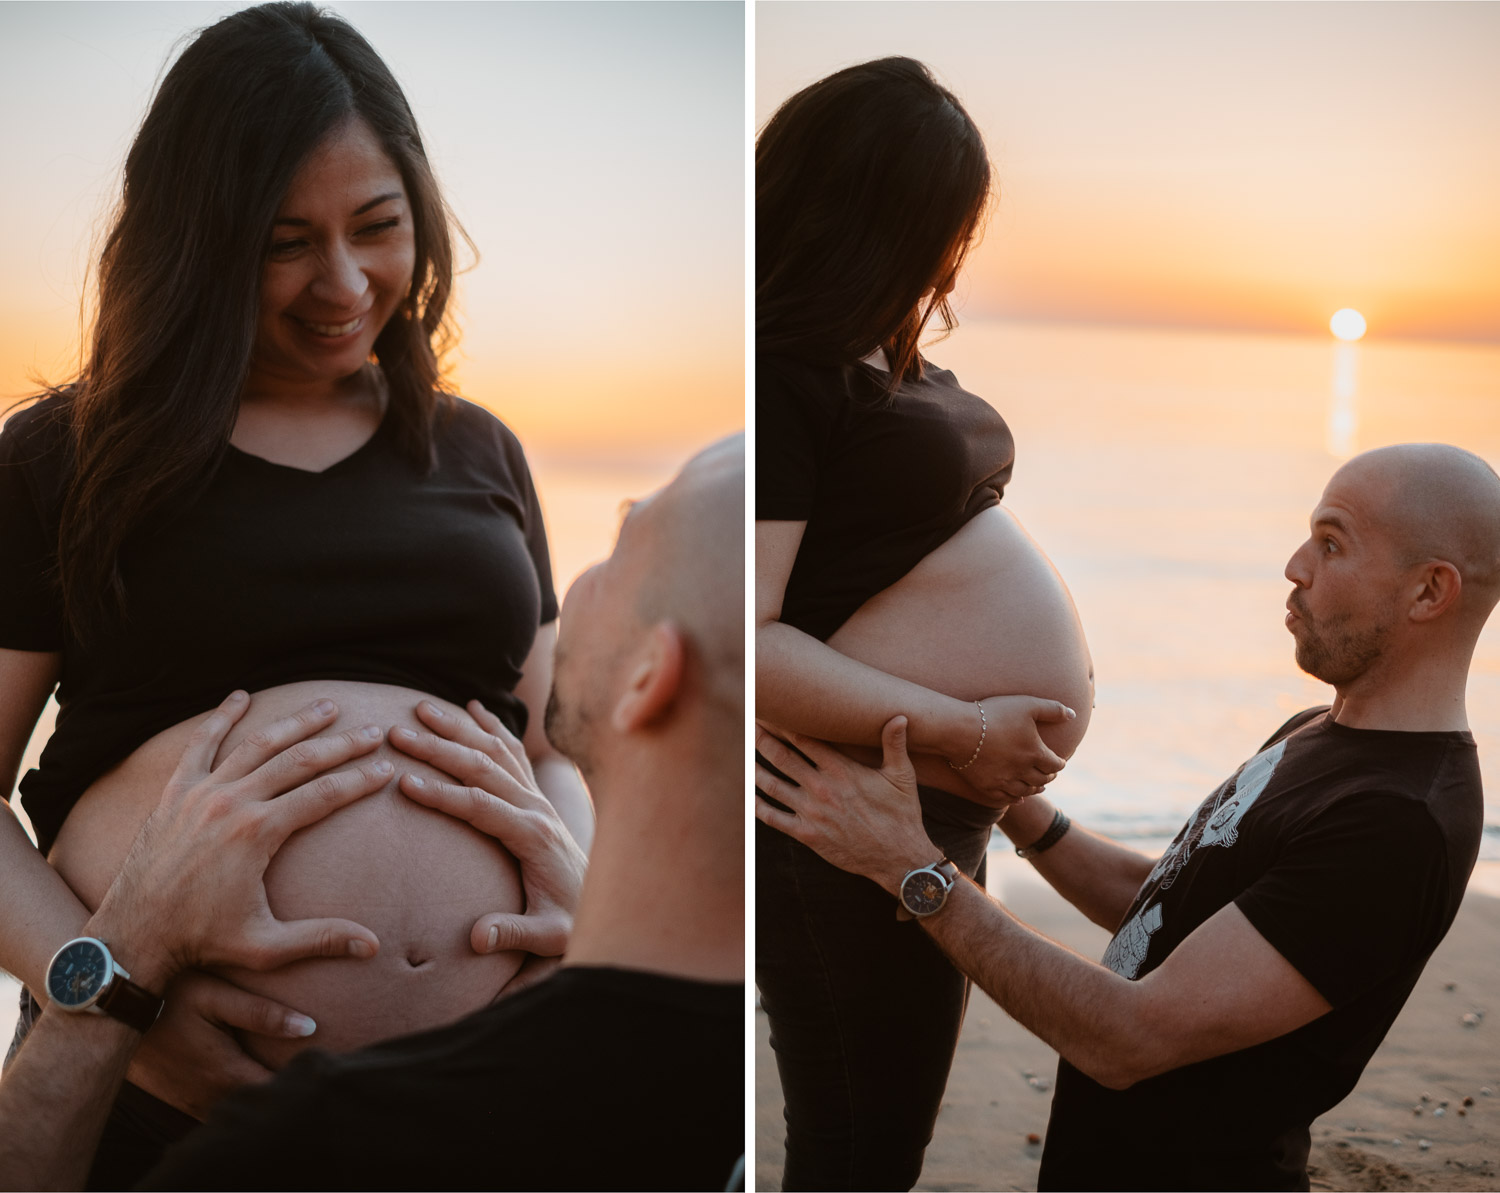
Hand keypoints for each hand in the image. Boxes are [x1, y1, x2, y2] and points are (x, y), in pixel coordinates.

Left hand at [90, 692, 390, 991]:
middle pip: (299, 760)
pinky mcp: (175, 793)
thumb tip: (373, 946)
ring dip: (296, 722)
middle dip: (341, 745)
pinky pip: (200, 745)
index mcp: (258, 833)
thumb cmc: (201, 942)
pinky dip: (220, 717)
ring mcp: (201, 793)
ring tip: (327, 706)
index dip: (360, 780)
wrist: (132, 937)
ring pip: (257, 744)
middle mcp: (231, 803)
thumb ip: (321, 939)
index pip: (324, 794)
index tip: (387, 769)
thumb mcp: (266, 946)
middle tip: (372, 732)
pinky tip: (240, 697)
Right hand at [125, 971, 316, 1118]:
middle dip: (282, 1093)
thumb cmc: (169, 991)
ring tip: (285, 1077)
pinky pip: (213, 1106)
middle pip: (255, 1105)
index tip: (327, 1070)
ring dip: (256, 1096)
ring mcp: (187, 1097)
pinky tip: (248, 1079)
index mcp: (223, 1072)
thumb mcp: (217, 995)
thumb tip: (309, 1027)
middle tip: (312, 1074)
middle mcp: (205, 1094)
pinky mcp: (177, 1093)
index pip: (273, 1091)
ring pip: (232, 1108)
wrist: (112, 1004)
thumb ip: (262, 1014)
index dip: (301, 1083)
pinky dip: (234, 1098)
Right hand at [390, 699, 586, 993]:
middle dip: (438, 748)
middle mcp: (536, 807)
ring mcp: (538, 797)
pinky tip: (473, 707)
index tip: (405, 783)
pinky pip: (514, 752)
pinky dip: (492, 726)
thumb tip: (477, 938)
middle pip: (482, 768)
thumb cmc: (571, 918)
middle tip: (397, 732)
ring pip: (495, 751)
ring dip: (457, 728)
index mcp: (533, 836)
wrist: (606, 900)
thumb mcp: (549, 934)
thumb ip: (514, 933)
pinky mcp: (538, 795)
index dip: (443, 795)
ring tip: (420, 706)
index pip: (481, 807)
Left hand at [755, 717, 937, 893]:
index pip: (804, 739)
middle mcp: (822, 788)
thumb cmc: (902, 814)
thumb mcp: (902, 776)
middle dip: (763, 737)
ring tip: (743, 751)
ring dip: (755, 768)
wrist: (898, 859)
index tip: (771, 708)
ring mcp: (812, 812)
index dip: (784, 722)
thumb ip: (895, 744)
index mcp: (842, 770)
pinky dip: (758, 807)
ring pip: (772, 785)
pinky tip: (748, 796)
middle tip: (750, 720)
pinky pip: (774, 818)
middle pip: (782, 756)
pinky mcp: (807, 835)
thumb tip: (900, 715)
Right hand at [949, 695, 1073, 805]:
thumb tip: (1073, 715)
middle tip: (1049, 774)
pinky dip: (1015, 799)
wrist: (959, 730)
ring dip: (1035, 789)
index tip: (1059, 762)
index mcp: (1035, 753)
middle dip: (1048, 777)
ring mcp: (1004, 781)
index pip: (1055, 765)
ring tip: (1037, 786)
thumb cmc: (994, 713)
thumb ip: (1053, 709)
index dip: (1059, 763)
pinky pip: (1005, 799)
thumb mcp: (1027, 704)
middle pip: (1042, 780)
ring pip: (1026, 792)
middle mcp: (1022, 771)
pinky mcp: (987, 787)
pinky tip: (1018, 798)